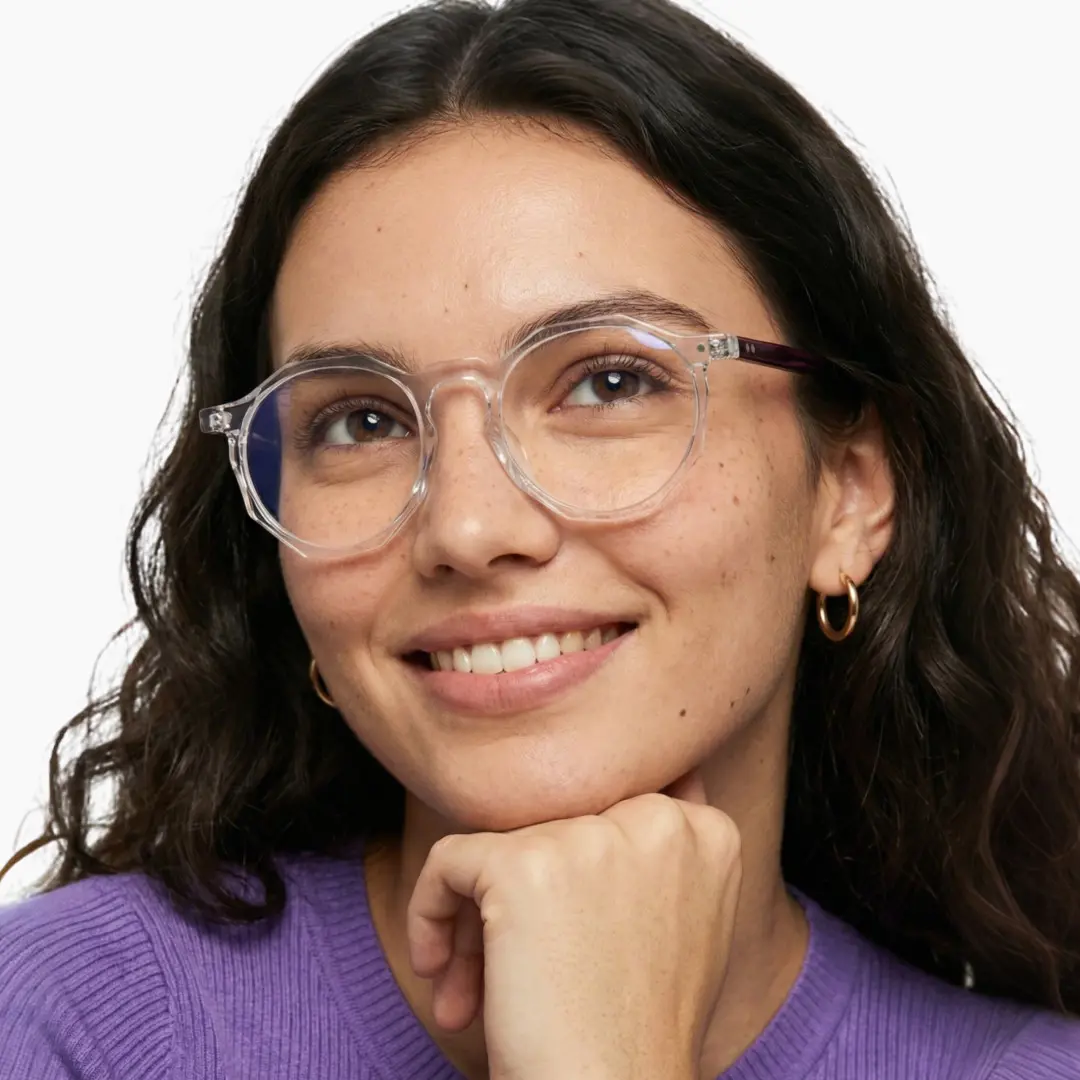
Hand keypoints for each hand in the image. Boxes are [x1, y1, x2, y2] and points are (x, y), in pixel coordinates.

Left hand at [406, 770, 742, 1079]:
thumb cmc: (639, 1031)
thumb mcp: (687, 926)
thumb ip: (662, 854)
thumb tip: (614, 803)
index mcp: (708, 833)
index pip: (621, 803)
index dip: (581, 865)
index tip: (567, 932)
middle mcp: (659, 819)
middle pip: (557, 824)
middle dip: (528, 893)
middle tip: (513, 965)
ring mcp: (591, 837)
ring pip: (503, 845)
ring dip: (479, 919)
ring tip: (474, 990)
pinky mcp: (523, 864)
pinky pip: (449, 860)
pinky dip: (429, 911)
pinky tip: (438, 971)